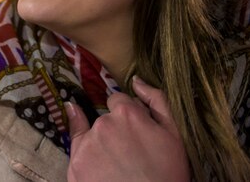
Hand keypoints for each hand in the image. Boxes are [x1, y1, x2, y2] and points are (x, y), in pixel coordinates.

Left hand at [66, 76, 190, 181]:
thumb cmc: (168, 174)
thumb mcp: (175, 135)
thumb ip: (157, 100)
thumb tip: (136, 80)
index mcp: (127, 114)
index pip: (118, 101)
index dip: (128, 117)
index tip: (135, 133)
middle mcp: (103, 124)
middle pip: (104, 119)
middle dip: (115, 131)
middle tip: (130, 154)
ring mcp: (87, 144)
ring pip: (91, 135)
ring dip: (101, 145)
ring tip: (119, 166)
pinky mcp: (75, 163)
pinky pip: (78, 150)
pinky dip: (87, 157)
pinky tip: (100, 167)